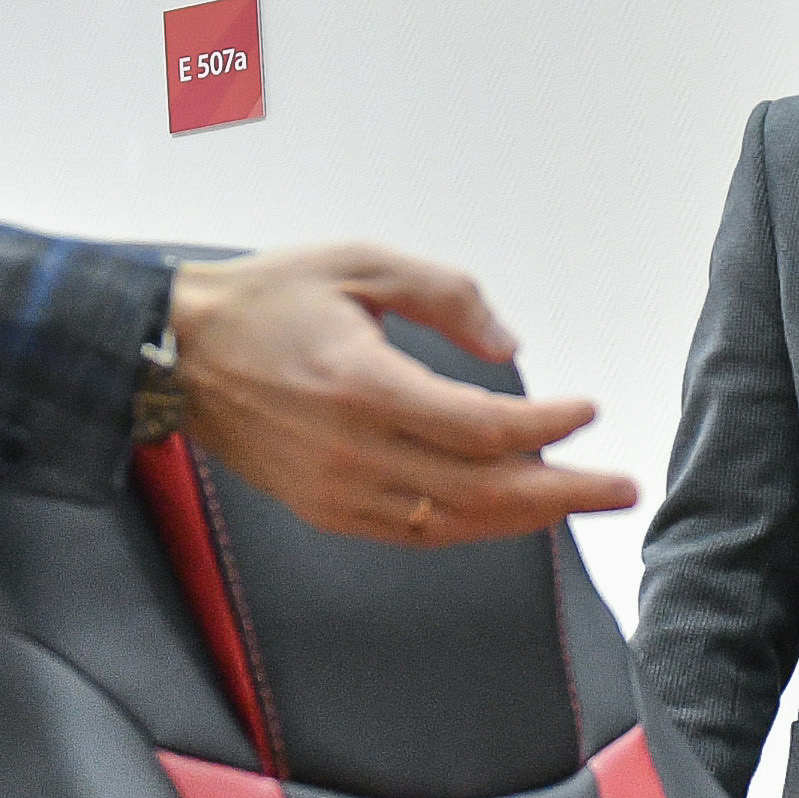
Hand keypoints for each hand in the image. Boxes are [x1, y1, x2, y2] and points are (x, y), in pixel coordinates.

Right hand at [169, 245, 637, 547]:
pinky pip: (415, 533)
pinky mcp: (325, 510)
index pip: (482, 430)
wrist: (178, 353)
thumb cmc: (267, 300)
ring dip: (525, 517)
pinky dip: (472, 527)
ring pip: (454, 523)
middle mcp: (353, 453)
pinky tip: (510, 512)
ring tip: (580, 500)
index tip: (588, 410)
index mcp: (364, 388)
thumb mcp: (362, 264)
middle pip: (482, 491)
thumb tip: (510, 347)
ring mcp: (337, 492)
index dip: (547, 427)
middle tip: (621, 487)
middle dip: (563, 492)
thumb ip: (447, 296)